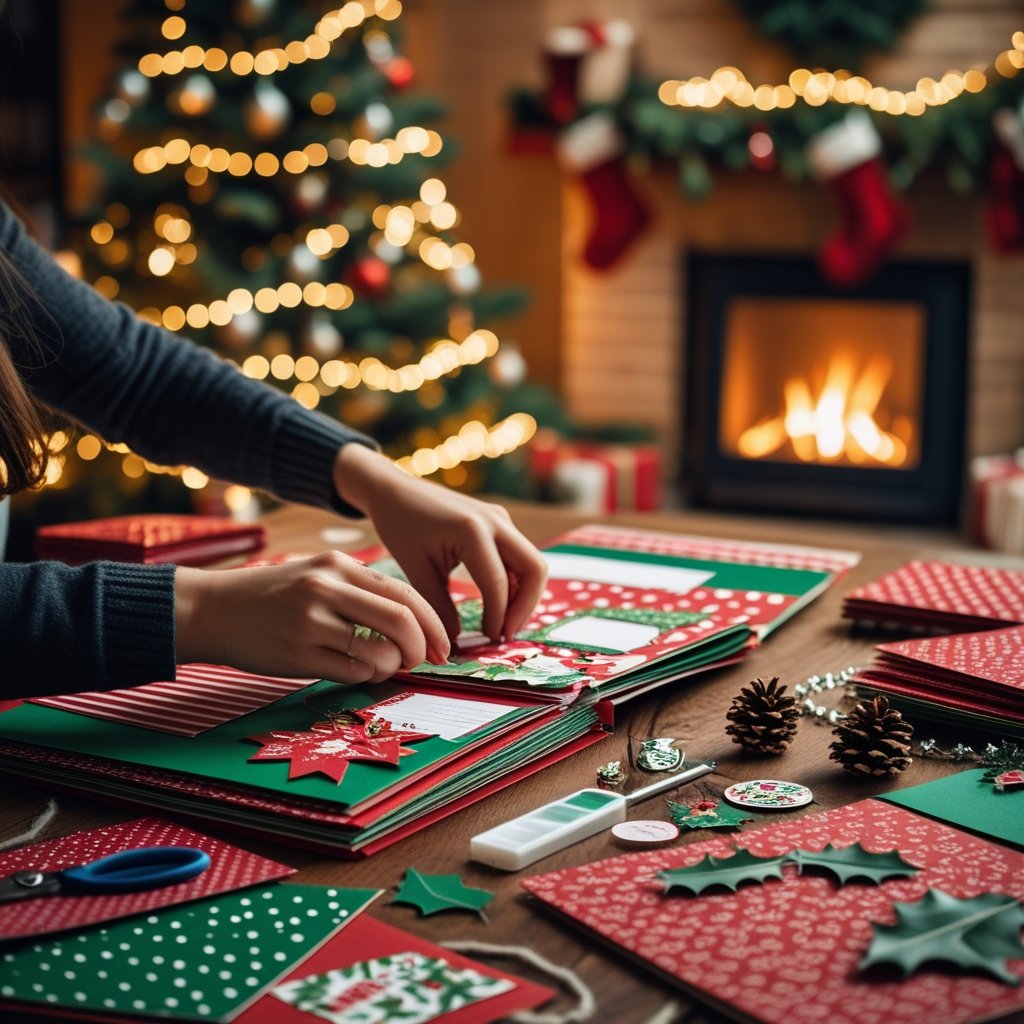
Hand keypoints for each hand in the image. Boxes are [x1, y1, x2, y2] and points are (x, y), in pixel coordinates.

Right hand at [174, 552, 449, 682]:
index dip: (432, 622)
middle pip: (400, 620)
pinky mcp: (297, 654)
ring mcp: (311, 622)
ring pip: (379, 652)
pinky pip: (353, 672)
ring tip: (384, 666)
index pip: (404, 593)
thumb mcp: (316, 573)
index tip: (441, 643)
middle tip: (424, 660)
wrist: (212, 609)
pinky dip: (368, 677)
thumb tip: (412, 620)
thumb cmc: (272, 595)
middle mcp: (327, 589)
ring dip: (393, 666)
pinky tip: (361, 672)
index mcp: (338, 565)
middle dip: (422, 646)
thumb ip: (359, 589)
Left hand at [333, 444, 547, 643]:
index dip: (498, 618)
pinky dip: (515, 583)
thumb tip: (454, 643)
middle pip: (534, 570)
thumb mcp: (416, 569)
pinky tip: (498, 604)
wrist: (395, 489)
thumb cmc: (400, 525)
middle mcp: (496, 521)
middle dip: (525, 607)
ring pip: (531, 564)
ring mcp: (501, 519)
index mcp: (473, 530)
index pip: (498, 584)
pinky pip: (519, 557)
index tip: (488, 641)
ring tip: (501, 624)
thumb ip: (438, 607)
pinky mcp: (499, 522)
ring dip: (522, 596)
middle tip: (504, 635)